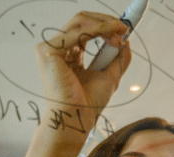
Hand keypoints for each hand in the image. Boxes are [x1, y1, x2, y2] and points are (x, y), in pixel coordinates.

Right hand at [35, 11, 131, 136]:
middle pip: (81, 21)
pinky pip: (75, 33)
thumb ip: (118, 56)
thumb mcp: (111, 75)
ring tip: (120, 32)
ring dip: (104, 24)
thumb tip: (126, 38)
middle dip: (106, 21)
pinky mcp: (47, 51)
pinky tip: (111, 36)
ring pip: (79, 22)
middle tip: (125, 27)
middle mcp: (58, 49)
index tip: (125, 28)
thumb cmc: (89, 103)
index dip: (105, 25)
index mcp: (69, 54)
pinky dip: (96, 31)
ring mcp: (50, 49)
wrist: (78, 118)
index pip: (86, 29)